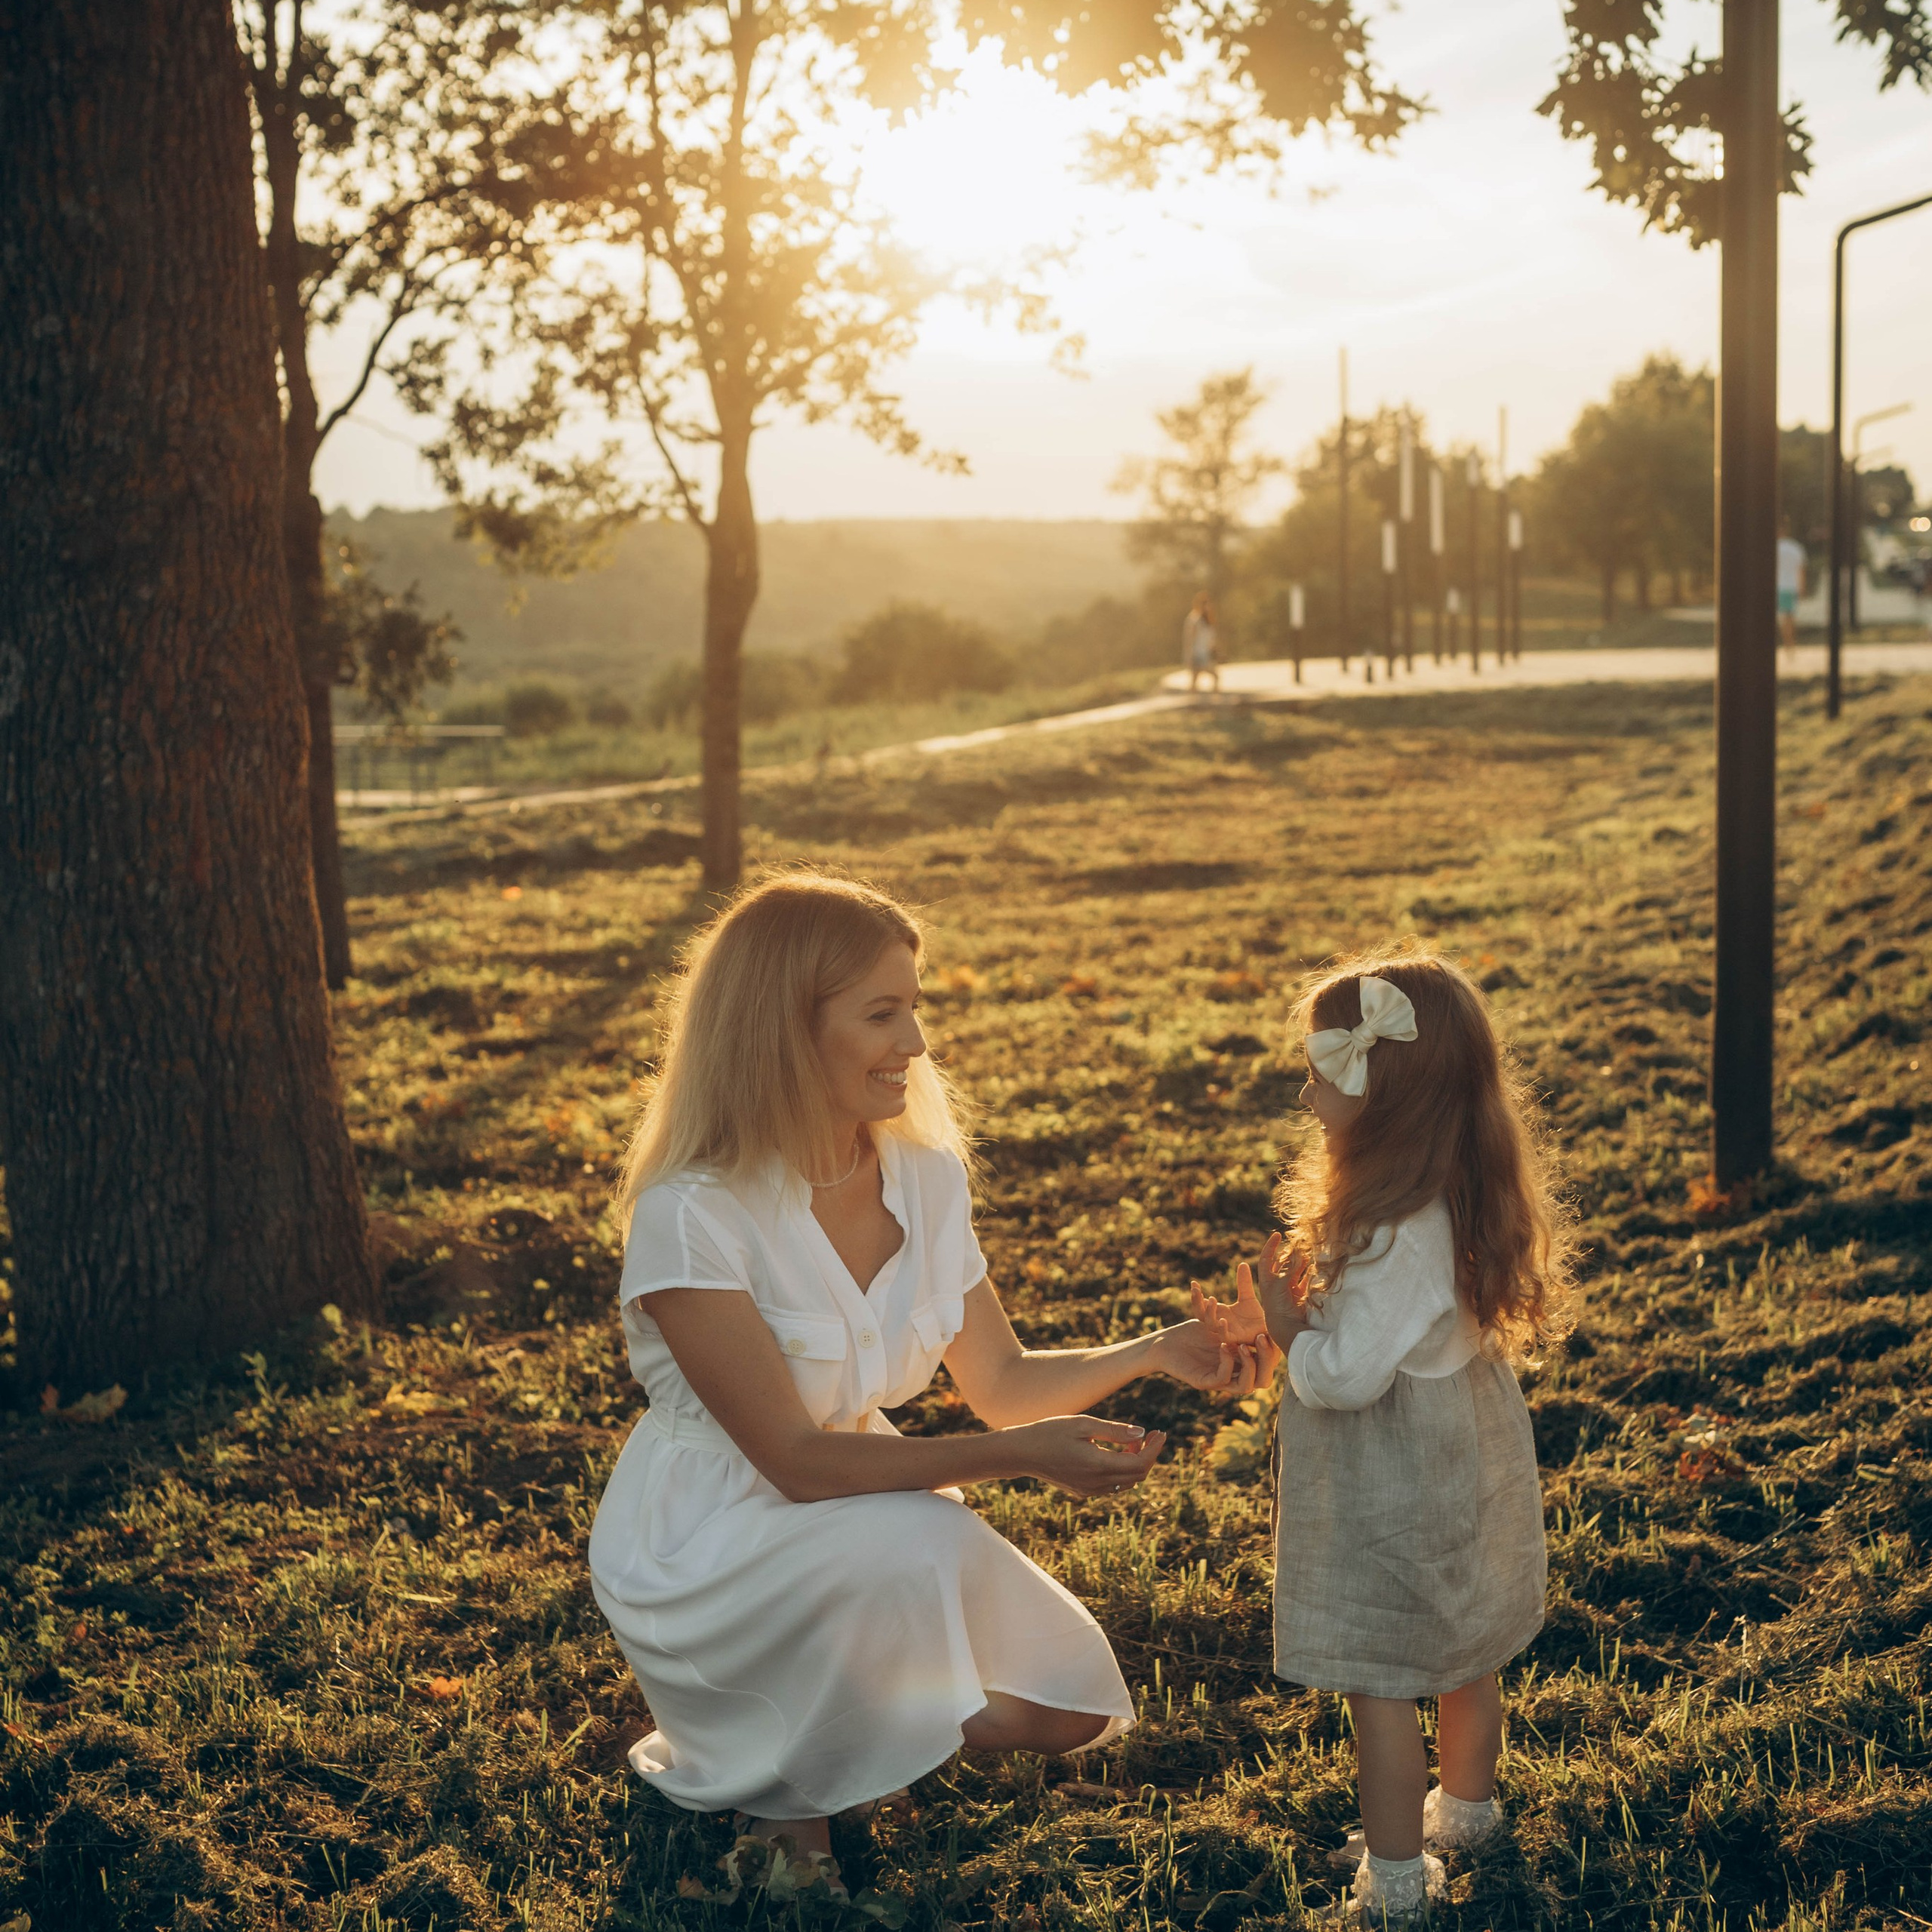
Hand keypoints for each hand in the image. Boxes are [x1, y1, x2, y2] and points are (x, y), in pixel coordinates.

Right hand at [1012, 1415, 1166, 1496]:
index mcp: (1098, 1465)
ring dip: (1136, 1464)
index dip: (1154, 1449)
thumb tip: (1142, 1433)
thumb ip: (1114, 1430)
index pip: (1140, 1464)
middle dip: (1149, 1455)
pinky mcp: (1082, 1490)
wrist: (1021, 1453)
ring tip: (1134, 1442)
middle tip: (1153, 1434)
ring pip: (1126, 1483)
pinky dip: (1122, 1471)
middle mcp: (1096, 1483)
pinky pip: (1112, 1486)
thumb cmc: (1049, 1432)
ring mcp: (1089, 1490)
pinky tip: (1116, 1452)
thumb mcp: (1083, 1424)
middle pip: (1137, 1476)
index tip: (1160, 1432)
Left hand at [1158, 1317, 1275, 1395]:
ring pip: (1246, 1385)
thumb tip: (1247, 1282)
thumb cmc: (1191, 1333)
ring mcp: (1219, 1381)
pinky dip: (1227, 1362)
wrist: (1163, 1343)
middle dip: (1267, 1359)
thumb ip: (1235, 1317)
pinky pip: (1223, 1378)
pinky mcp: (1204, 1382)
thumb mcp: (1217, 1322)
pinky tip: (1223, 1345)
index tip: (1272, 1331)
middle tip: (1263, 1338)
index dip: (1273, 1352)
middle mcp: (1234, 1375)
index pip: (1267, 1365)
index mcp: (1240, 1363)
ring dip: (1250, 1365)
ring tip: (1244, 1345)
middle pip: (1262, 1378)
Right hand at [1190, 1263, 1270, 1346]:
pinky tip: (1223, 1319)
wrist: (1268, 1332)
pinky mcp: (1235, 1340)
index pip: (1202, 1304)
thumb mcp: (1248, 1297)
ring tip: (1211, 1299)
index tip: (1194, 1282)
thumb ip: (1243, 1282)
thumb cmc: (1256, 1318)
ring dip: (1208, 1312)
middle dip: (1196, 1302)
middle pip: (1200, 1314)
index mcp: (1220, 1312)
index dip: (1196, 1295)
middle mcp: (1219, 1322)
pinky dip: (1221, 1328)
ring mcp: (1226, 1331)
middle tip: (1195, 1289)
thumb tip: (1242, 1263)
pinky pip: (1224, 1336)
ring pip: (1210, 1324)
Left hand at [1250, 1233, 1310, 1349]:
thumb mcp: (1280, 1285)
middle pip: (1283, 1264)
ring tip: (1309, 1253)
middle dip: (1290, 1254)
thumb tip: (1299, 1253)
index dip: (1271, 1246)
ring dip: (1302, 1263)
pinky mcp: (1299, 1297)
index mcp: (1267, 1279)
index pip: (1267, 1258)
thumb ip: (1290, 1269)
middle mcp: (1277, 1284)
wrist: (1284, 1327)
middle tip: (1300, 1244)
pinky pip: (1305, 1282)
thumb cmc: (1276, 1306)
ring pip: (1295, 1272)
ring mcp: (1288, 1290)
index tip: (1277, 1235)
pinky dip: (1310, 1276)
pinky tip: (1316, 1268)